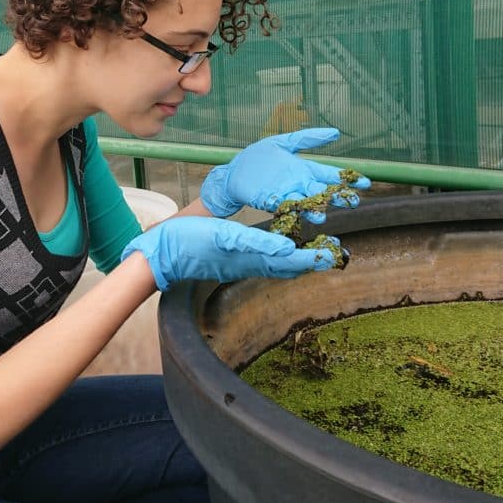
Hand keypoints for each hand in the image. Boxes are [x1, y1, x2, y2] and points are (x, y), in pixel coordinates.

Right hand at [121, 216, 337, 291]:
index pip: (293, 262)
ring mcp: (244, 264)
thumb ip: (256, 242)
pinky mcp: (235, 260)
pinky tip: (282, 248)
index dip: (316, 259)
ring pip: (280, 265)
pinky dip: (282, 255)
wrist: (164, 253)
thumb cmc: (192, 242)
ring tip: (317, 251)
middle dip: (314, 261)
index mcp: (254, 259)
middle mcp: (253, 265)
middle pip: (291, 267)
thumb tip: (288, 247)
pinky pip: (267, 260)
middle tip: (335, 253)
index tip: (337, 255)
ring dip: (300, 260)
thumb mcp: (225, 235)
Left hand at [200, 128, 370, 220]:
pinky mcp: (269, 200)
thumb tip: (336, 132)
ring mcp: (285, 194)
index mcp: (304, 170)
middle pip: (322, 192)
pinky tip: (296, 213)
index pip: (330, 175)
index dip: (347, 179)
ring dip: (313, 210)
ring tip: (322, 215)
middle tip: (352, 202)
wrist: (235, 171)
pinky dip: (289, 210)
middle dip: (337, 197)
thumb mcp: (285, 142)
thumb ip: (308, 138)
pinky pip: (282, 206)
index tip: (365, 183)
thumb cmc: (260, 157)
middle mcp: (299, 184)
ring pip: (304, 203)